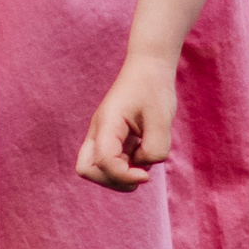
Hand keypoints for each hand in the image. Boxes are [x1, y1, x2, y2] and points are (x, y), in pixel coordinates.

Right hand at [76, 46, 178, 190]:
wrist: (149, 68)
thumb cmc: (153, 88)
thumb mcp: (162, 118)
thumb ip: (156, 148)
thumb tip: (144, 167)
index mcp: (107, 123)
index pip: (103, 161)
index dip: (124, 175)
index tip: (146, 174)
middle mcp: (100, 131)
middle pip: (87, 170)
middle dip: (114, 180)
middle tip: (140, 172)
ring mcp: (104, 136)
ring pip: (99, 170)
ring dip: (123, 174)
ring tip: (144, 156)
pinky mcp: (113, 140)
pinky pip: (113, 163)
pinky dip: (128, 166)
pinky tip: (143, 150)